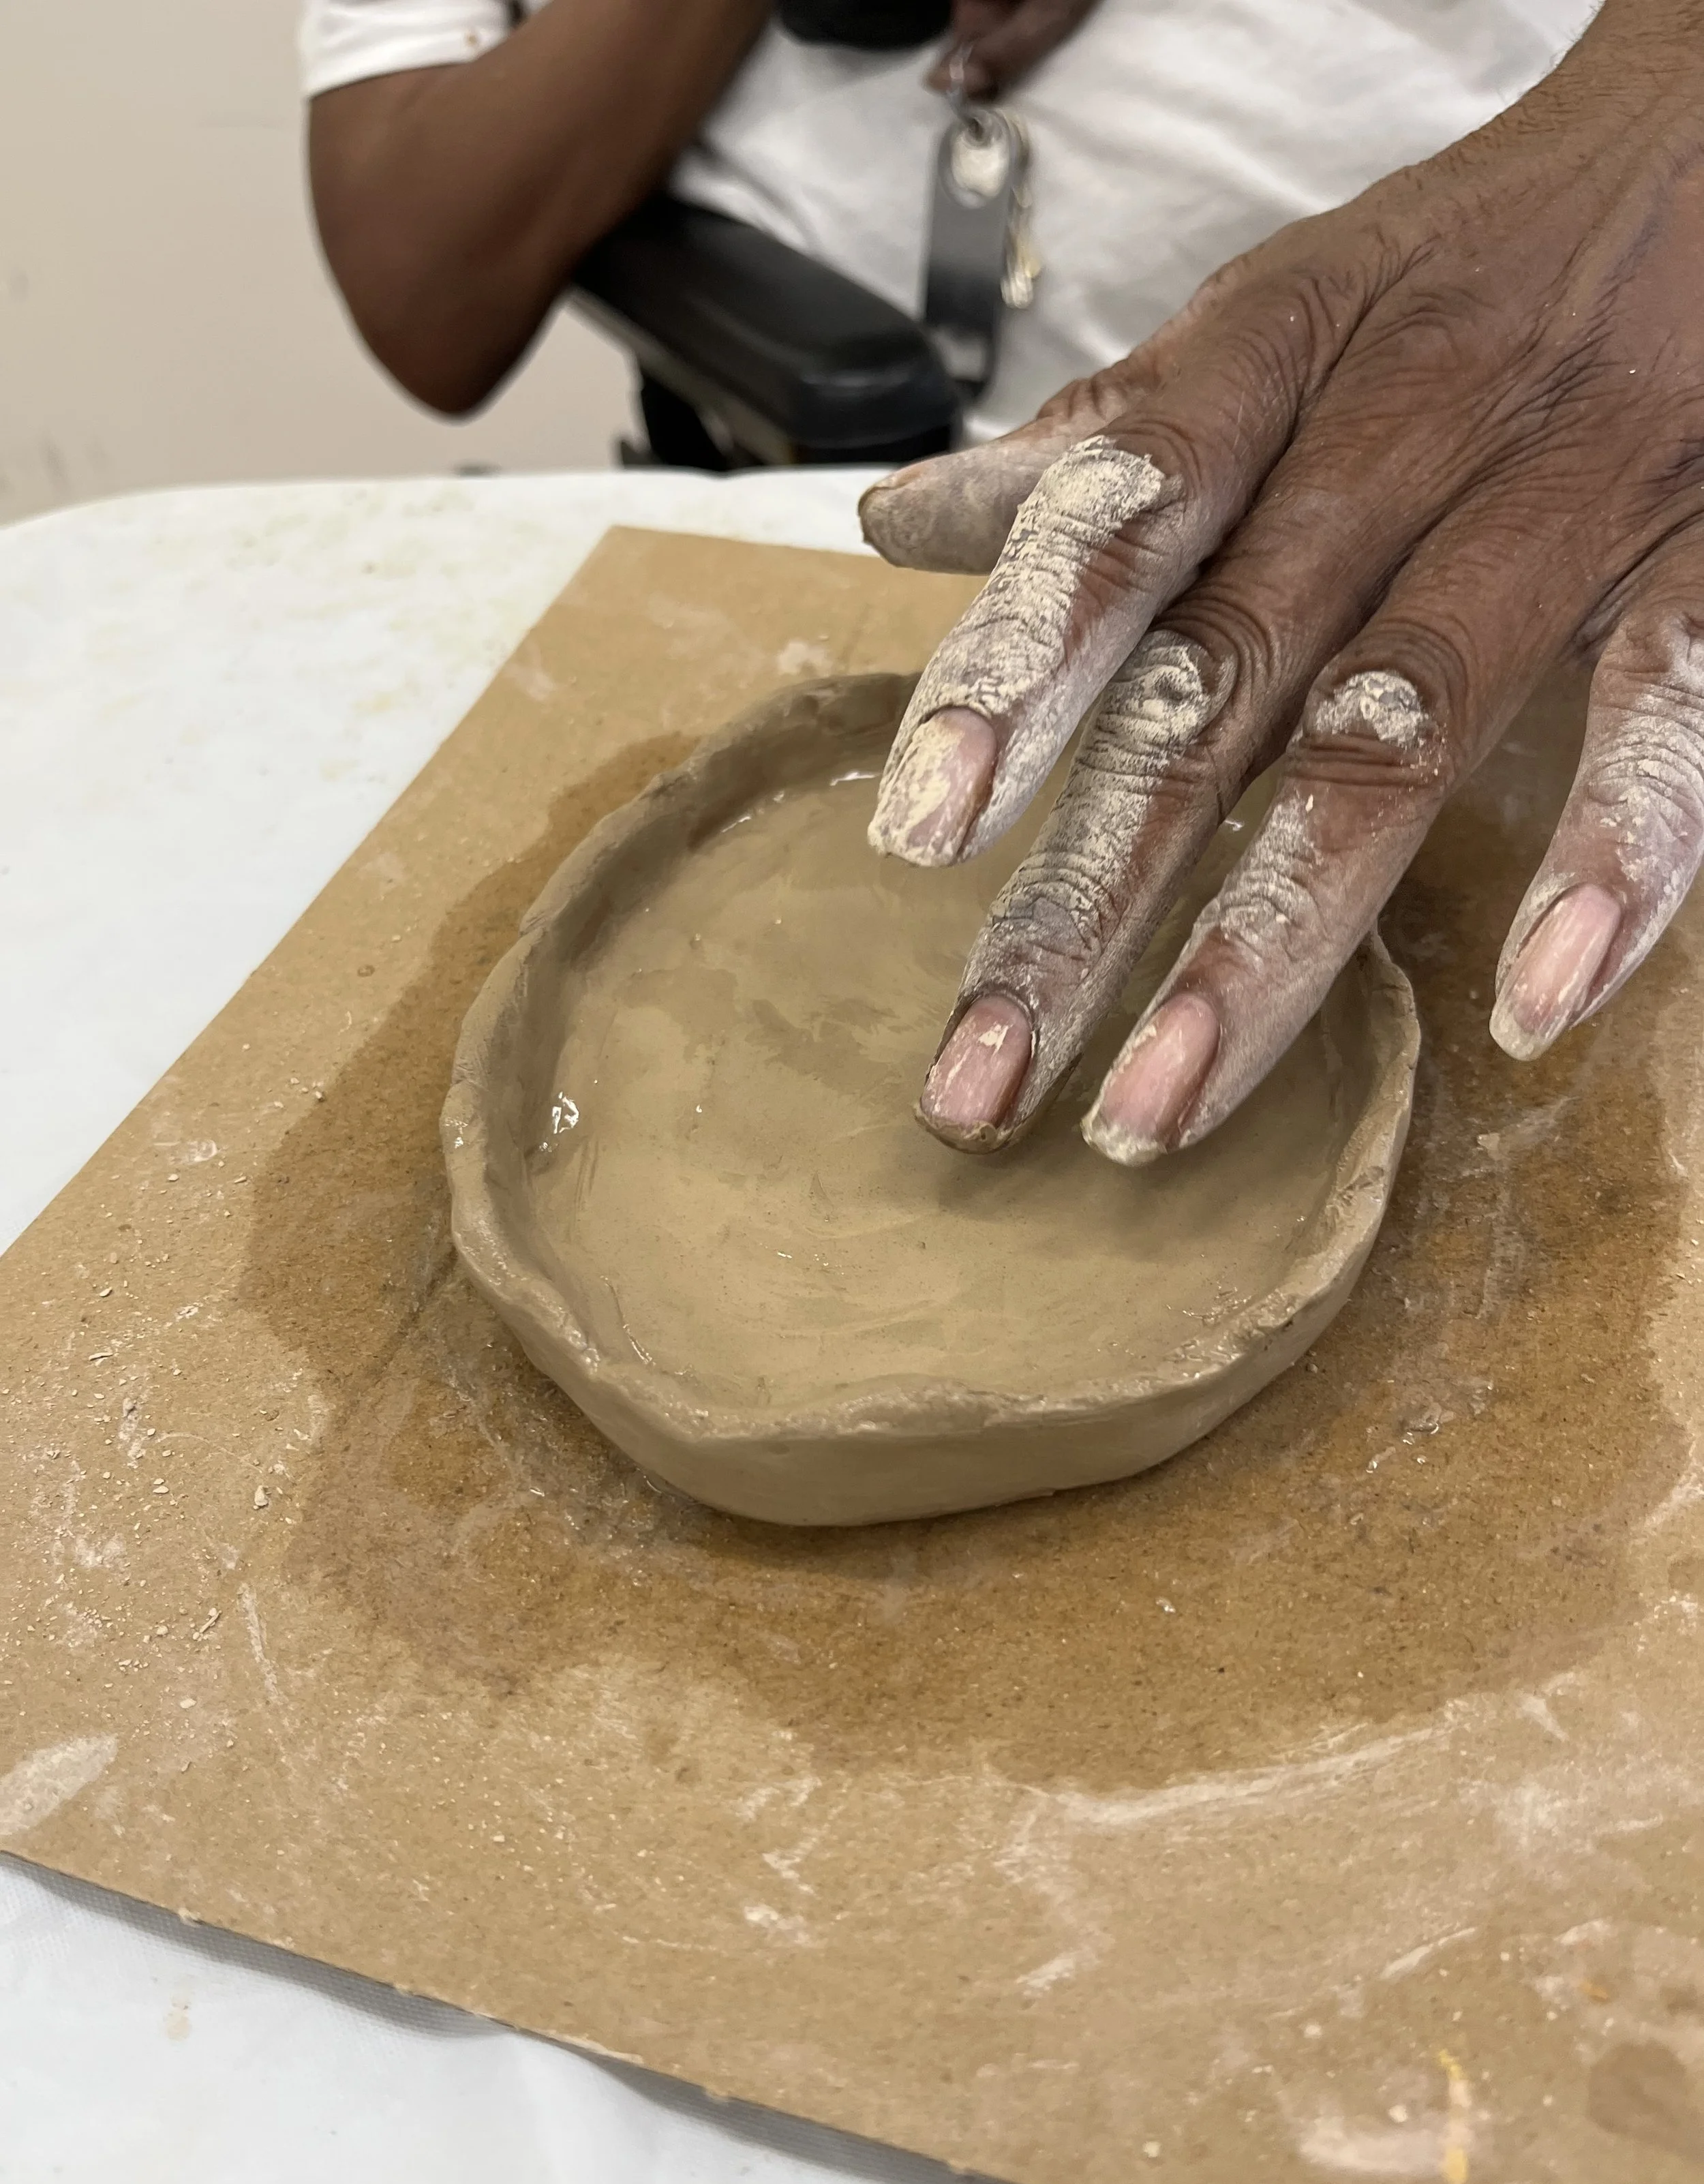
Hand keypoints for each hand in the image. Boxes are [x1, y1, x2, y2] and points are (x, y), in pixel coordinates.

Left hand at [864, 0, 1703, 1162]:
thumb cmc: (1479, 258)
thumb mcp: (1280, 317)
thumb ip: (1105, 449)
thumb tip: (897, 520)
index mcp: (1279, 359)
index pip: (1119, 518)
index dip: (1015, 671)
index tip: (915, 838)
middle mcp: (1406, 426)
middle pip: (1219, 678)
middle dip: (1087, 894)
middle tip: (978, 1077)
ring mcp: (1572, 489)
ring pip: (1400, 725)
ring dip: (1272, 936)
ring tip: (1155, 1111)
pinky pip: (1667, 704)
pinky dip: (1609, 849)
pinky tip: (1534, 1006)